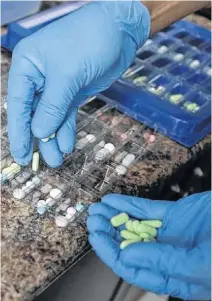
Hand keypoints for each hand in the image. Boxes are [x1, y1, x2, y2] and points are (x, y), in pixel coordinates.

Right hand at [7, 1, 149, 166]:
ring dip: (52, 140)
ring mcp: (57, 87)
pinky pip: (66, 116)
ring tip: (57, 160)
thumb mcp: (67, 75)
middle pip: (32, 114)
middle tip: (34, 164)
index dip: (18, 131)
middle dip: (35, 139)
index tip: (20, 154)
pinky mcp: (74, 93)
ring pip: (50, 118)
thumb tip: (39, 133)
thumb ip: (52, 106)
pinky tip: (67, 145)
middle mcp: (39, 78)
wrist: (120, 31)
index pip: (17, 104)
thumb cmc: (88, 42)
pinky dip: (66, 131)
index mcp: (28, 66)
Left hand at [87, 192, 210, 299]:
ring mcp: (171, 234)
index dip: (111, 253)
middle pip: (130, 245)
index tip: (95, 238)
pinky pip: (148, 209)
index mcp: (173, 276)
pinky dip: (130, 204)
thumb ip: (162, 261)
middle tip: (92, 219)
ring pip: (135, 226)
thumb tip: (126, 256)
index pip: (133, 267)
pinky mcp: (175, 215)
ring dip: (115, 217)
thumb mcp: (199, 264)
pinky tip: (113, 200)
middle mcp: (167, 256)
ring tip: (97, 208)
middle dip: (109, 232)